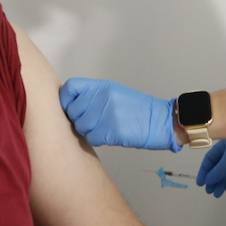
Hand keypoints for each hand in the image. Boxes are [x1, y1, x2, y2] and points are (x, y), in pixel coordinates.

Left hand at [58, 78, 181, 150]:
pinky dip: (97, 139)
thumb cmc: (138, 109)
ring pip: (80, 126)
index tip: (69, 106)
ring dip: (88, 130)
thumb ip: (94, 96)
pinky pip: (91, 137)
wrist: (160, 120)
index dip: (66, 99)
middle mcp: (101, 97)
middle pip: (72, 110)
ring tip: (102, 128)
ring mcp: (106, 113)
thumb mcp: (115, 93)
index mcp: (102, 86)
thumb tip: (73, 104)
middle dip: (78, 119)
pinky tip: (108, 135)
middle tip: (90, 122)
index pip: (70, 87)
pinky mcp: (111, 130)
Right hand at [196, 136, 225, 196]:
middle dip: (213, 179)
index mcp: (223, 146)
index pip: (210, 160)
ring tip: (217, 193)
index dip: (204, 171)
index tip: (201, 183)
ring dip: (222, 182)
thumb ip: (219, 170)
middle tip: (209, 191)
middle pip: (219, 168)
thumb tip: (209, 180)